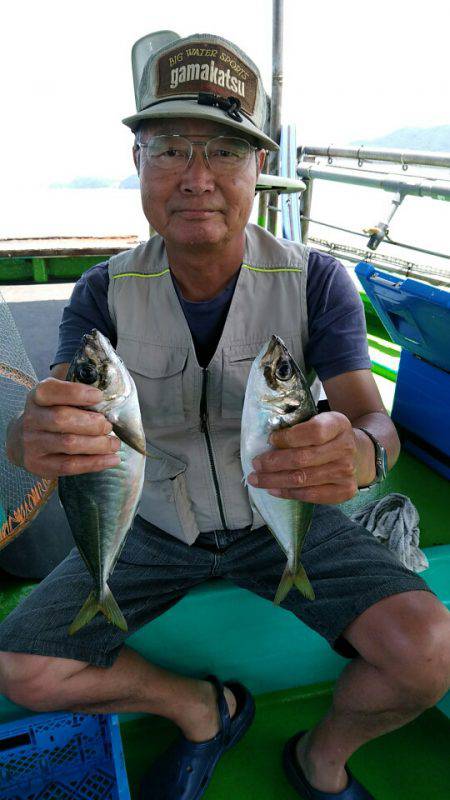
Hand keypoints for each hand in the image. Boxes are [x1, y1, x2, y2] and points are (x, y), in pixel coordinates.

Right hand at [6, 377, 120, 478]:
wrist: (22, 440)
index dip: (76, 393)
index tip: (99, 396)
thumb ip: (76, 393)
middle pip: (62, 419)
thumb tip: (107, 395)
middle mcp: (31, 419)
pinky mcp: (39, 465)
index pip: (51, 391)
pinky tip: (112, 459)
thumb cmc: (50, 414)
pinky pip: (70, 465)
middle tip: (109, 426)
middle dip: (92, 423)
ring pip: (69, 444)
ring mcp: (32, 444)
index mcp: (37, 397)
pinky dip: (95, 462)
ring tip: (114, 443)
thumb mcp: (57, 397)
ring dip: (98, 444)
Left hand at [247, 411, 357, 503]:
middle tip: (255, 464)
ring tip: (257, 479)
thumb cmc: (326, 436)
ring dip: (275, 480)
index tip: (270, 440)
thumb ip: (297, 428)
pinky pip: (311, 495)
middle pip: (303, 458)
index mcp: (338, 424)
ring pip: (303, 479)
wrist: (354, 453)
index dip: (289, 437)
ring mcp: (347, 471)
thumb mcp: (316, 421)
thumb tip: (268, 441)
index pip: (313, 432)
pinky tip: (273, 490)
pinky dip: (288, 493)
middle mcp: (346, 448)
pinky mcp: (345, 490)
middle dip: (274, 462)